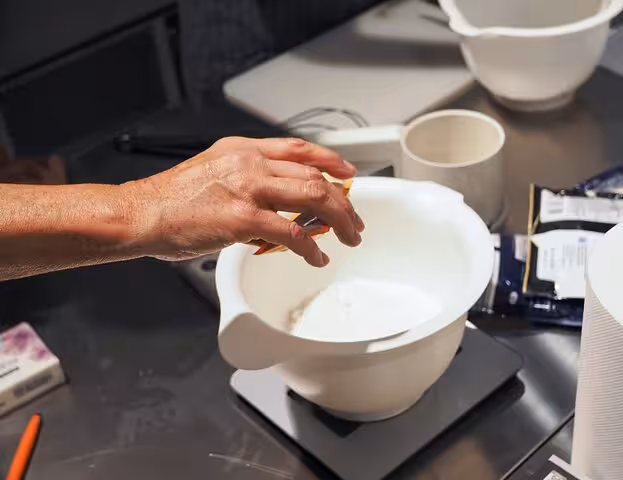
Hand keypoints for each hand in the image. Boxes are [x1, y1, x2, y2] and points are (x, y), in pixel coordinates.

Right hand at [128, 136, 363, 266]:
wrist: (141, 212)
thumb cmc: (171, 199)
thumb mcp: (213, 171)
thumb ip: (248, 180)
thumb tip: (277, 208)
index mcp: (243, 149)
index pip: (299, 148)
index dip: (330, 159)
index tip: (348, 172)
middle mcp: (250, 162)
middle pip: (315, 176)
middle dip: (343, 200)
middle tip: (354, 219)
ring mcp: (249, 189)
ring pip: (314, 198)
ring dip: (339, 220)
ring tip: (349, 237)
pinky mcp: (244, 218)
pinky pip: (292, 234)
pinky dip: (311, 248)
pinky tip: (317, 258)